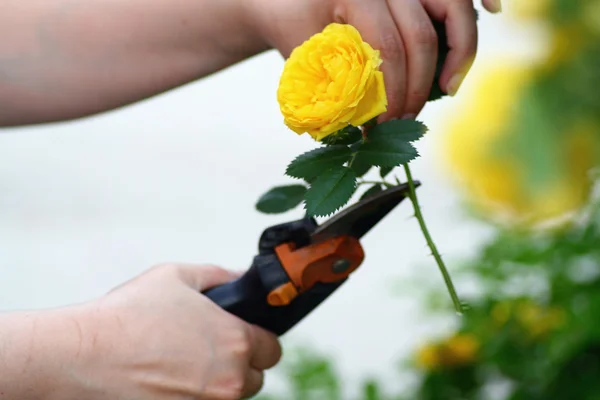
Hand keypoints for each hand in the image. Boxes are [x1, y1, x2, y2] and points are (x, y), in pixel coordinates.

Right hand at [68, 264, 281, 399]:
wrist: (83, 356)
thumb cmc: (128, 315)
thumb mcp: (178, 276)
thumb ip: (219, 275)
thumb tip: (240, 277)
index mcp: (235, 341)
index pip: (272, 349)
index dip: (258, 339)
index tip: (243, 336)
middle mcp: (229, 380)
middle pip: (254, 377)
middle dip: (239, 363)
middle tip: (209, 350)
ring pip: (230, 396)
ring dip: (217, 383)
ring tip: (183, 364)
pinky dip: (195, 396)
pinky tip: (169, 381)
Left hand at [250, 0, 500, 119]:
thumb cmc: (293, 27)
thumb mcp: (305, 57)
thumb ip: (335, 87)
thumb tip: (363, 133)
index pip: (386, 47)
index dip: (392, 92)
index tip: (383, 125)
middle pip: (422, 32)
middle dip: (420, 84)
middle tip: (407, 117)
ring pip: (453, 3)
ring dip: (461, 47)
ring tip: (451, 87)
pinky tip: (494, 11)